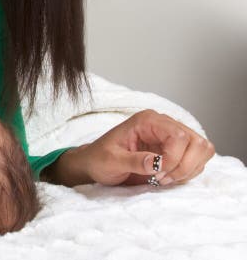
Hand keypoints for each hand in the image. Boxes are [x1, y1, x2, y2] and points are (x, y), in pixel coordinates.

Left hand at [69, 109, 215, 186]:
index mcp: (147, 120)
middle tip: (162, 178)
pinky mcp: (177, 149)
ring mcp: (172, 136)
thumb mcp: (111, 161)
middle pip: (197, 142)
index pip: (179, 136)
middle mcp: (163, 124)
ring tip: (163, 178)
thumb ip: (134, 161)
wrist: (96, 164)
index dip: (174, 159)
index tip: (157, 173)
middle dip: (184, 165)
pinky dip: (188, 172)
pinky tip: (168, 177)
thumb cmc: (100, 158)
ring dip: (188, 169)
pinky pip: (198, 160)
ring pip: (202, 150)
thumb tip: (157, 163)